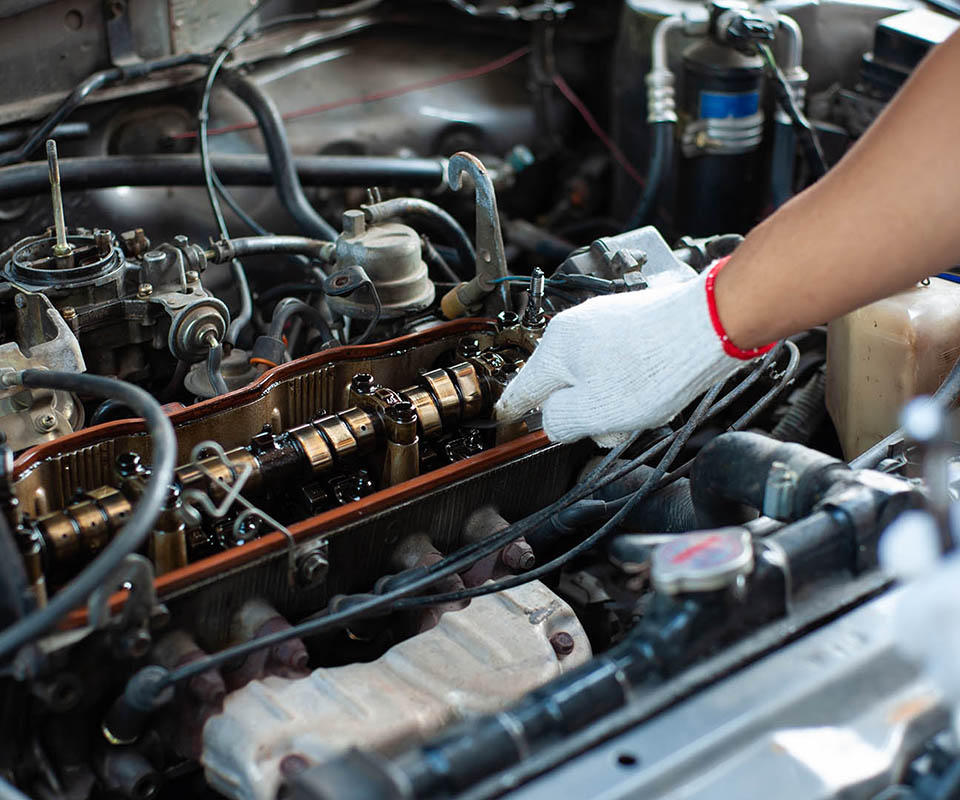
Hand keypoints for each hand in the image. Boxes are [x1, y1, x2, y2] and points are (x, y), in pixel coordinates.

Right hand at [495, 269, 747, 442]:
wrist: (709, 326)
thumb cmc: (657, 367)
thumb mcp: (596, 412)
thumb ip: (560, 422)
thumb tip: (552, 421)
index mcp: (557, 348)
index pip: (523, 388)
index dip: (514, 411)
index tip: (505, 418)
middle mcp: (576, 328)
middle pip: (564, 384)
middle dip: (583, 411)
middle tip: (611, 427)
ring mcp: (605, 321)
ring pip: (594, 375)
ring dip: (612, 400)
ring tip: (643, 407)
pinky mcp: (633, 322)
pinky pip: (618, 362)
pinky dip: (631, 382)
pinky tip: (655, 388)